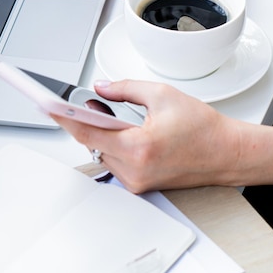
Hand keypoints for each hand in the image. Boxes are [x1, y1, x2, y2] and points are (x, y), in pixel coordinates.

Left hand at [52, 79, 238, 192]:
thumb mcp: (162, 95)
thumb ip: (125, 88)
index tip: (46, 104)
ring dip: (104, 132)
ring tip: (119, 115)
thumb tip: (100, 88)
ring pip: (102, 151)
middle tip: (92, 100)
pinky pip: (115, 160)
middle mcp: (134, 170)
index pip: (87, 131)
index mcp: (138, 147)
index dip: (63, 116)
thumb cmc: (203, 128)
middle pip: (92, 141)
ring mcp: (136, 181)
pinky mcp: (140, 185)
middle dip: (90, 119)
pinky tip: (128, 130)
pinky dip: (115, 143)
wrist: (226, 153)